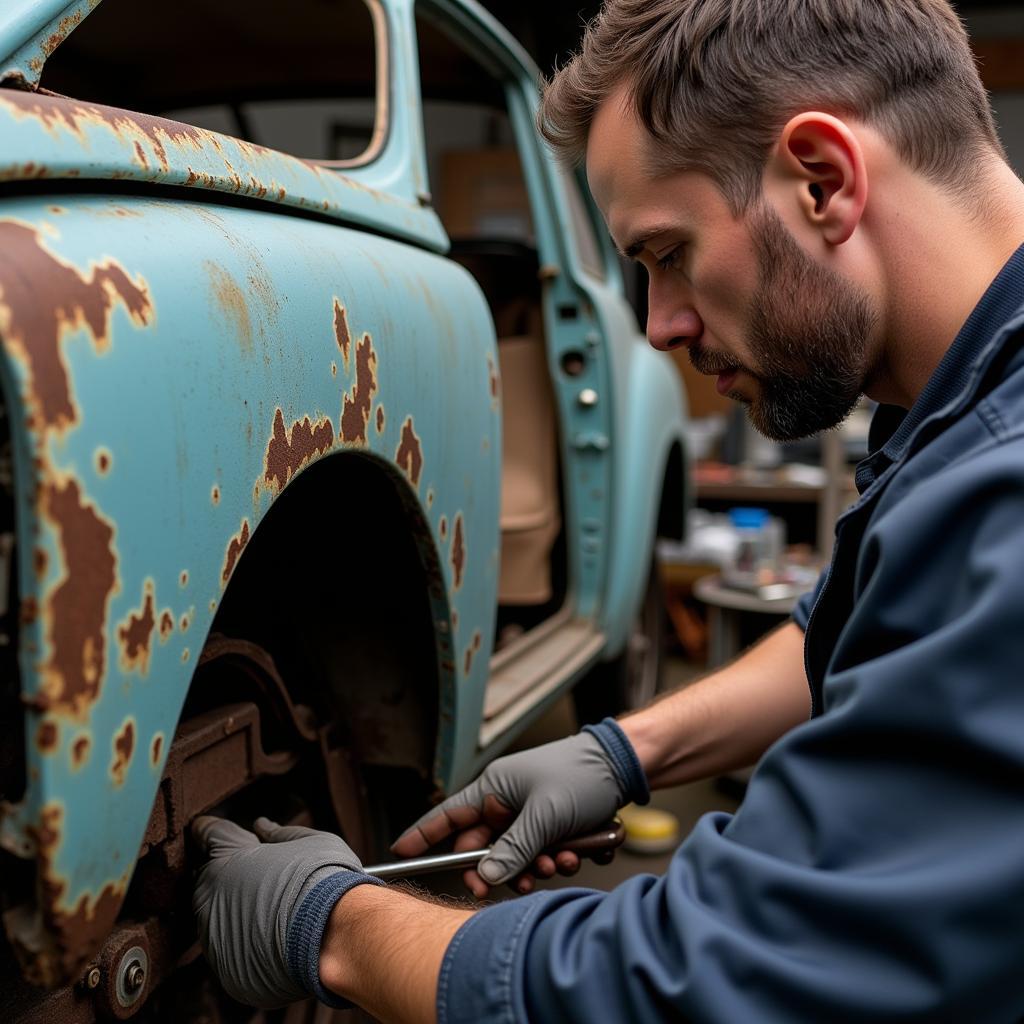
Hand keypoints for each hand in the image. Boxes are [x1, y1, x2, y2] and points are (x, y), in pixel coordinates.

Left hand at [192, 816, 381, 1008]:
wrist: (337, 936)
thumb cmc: (326, 881)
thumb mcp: (311, 841)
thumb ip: (280, 833)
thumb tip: (263, 826)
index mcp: (230, 857)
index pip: (206, 834)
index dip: (214, 831)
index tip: (217, 833)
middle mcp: (212, 895)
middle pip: (208, 879)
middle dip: (227, 877)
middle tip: (261, 879)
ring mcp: (215, 937)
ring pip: (216, 919)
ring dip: (235, 914)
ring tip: (273, 913)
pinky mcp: (227, 972)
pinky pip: (230, 954)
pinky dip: (246, 947)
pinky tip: (274, 940)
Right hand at [391, 727, 637, 896]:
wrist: (624, 766)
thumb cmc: (581, 775)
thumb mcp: (544, 815)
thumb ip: (512, 849)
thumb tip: (485, 877)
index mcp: (495, 788)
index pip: (448, 815)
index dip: (423, 835)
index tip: (400, 854)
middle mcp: (508, 802)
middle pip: (486, 848)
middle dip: (505, 867)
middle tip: (523, 879)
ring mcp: (530, 815)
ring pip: (518, 856)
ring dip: (539, 864)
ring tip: (563, 857)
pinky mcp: (553, 826)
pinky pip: (544, 854)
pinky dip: (559, 858)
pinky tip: (579, 850)